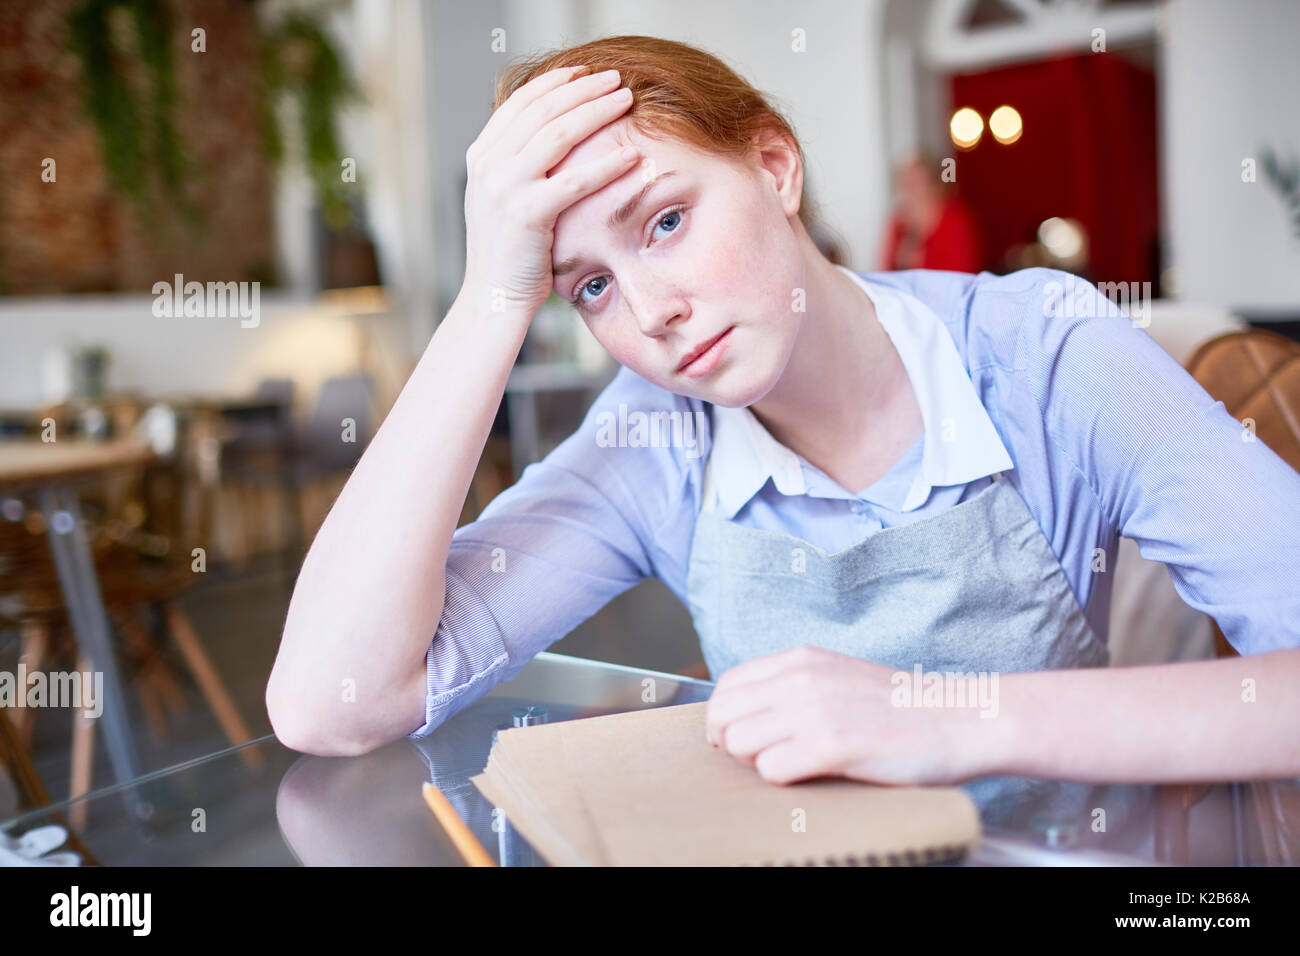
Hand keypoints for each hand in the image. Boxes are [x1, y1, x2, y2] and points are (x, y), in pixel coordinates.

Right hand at [460, 64, 640, 318]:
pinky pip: (573, 180)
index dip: (557, 82)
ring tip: (627, 100)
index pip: (521, 102)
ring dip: (597, 112)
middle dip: (583, 89)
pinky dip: (606, 164)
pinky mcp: (526, 213)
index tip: (587, 72)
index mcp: (482, 155)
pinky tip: (632, 155)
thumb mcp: (505, 198)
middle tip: (617, 78)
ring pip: (557, 133)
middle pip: (542, 110)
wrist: (493, 298)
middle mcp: (488, 165)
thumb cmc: (511, 252)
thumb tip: (555, 134)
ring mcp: (504, 188)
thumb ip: (520, 165)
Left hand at [704, 645, 999, 785]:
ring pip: (739, 743)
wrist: (960, 718)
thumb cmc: (902, 708)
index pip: (727, 685)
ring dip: (758, 762)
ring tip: (793, 765)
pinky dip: (784, 780)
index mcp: (800, 660)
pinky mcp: (831, 745)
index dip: (725, 717)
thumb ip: (796, 685)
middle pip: (722, 715)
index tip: (740, 736)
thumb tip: (752, 714)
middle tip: (760, 758)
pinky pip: (771, 770)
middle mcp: (800, 679)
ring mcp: (814, 711)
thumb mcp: (839, 676)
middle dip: (731, 743)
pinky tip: (813, 775)